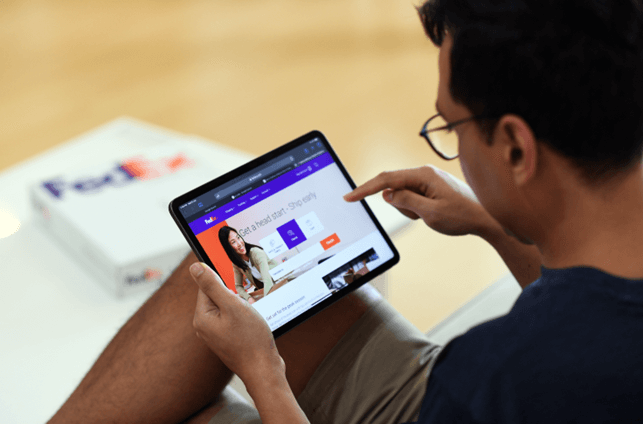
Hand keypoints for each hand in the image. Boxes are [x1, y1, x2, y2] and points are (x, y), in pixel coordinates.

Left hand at [190, 263, 283, 383]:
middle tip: (247, 304)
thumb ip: (213, 285)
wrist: (264, 370)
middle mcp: (205, 326)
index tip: (238, 286)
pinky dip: (244, 316)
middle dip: (234, 295)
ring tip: (251, 317)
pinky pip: (233, 318)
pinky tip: (253, 324)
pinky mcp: (228, 338)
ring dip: (241, 306)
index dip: (225, 281)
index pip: (207, 286)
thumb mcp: (232, 306)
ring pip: (228, 307)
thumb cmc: (250, 340)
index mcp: (202, 317)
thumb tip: (194, 267)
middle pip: (217, 295)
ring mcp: (216, 334)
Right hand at [344, 165, 496, 236]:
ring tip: (431, 216)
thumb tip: (388, 193)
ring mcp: (428, 179)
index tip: (350, 196)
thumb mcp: (431, 213)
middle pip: (394, 187)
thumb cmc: (463, 216)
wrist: (487, 218)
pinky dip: (416, 209)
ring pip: (402, 195)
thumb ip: (406, 201)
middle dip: (400, 205)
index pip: (386, 179)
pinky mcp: (431, 186)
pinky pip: (412, 197)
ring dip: (410, 209)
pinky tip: (434, 213)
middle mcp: (424, 173)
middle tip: (421, 216)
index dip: (365, 189)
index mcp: (423, 175)